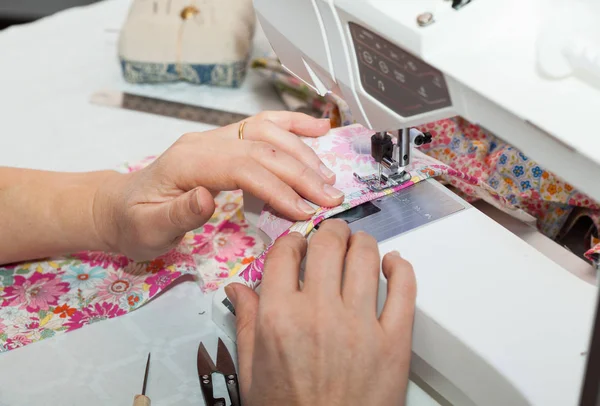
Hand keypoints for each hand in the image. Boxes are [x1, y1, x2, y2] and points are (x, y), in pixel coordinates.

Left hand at [92, 111, 343, 260]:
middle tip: (330, 197)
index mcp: (188, 162)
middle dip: (301, 173)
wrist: (119, 206)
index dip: (278, 188)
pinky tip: (318, 128)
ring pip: (268, 132)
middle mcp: (205, 142)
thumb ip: (178, 214)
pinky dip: (293, 125)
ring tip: (329, 176)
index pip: (243, 168)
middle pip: (262, 149)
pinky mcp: (225, 141)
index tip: (305, 211)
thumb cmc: (134, 222)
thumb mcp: (148, 229)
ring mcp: (216, 137)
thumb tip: (207, 198)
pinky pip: (262, 126)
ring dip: (303, 152)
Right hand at [225, 220, 416, 405]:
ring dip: (361, 242)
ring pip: (366, 256)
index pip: (285, 253)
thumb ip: (246, 323)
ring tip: (358, 246)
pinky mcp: (394, 340)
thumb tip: (238, 288)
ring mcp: (360, 324)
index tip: (297, 246)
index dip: (292, 242)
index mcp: (279, 317)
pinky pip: (404, 288)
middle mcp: (319, 313)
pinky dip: (401, 267)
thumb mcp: (252, 371)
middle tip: (331, 235)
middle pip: (328, 243)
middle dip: (329, 231)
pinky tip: (393, 264)